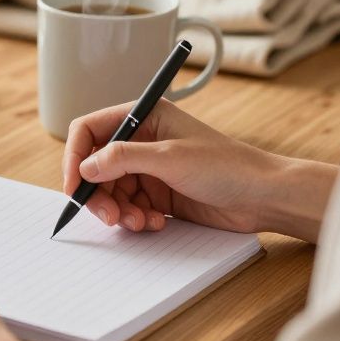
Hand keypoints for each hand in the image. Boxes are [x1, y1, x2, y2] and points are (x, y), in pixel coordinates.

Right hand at [63, 100, 335, 241]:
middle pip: (96, 166)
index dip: (76, 157)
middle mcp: (143, 140)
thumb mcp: (169, 158)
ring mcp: (150, 169)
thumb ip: (122, 159)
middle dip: (98, 194)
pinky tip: (155, 223)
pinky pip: (130, 207)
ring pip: (111, 191)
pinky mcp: (159, 194)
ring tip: (139, 222)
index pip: (91, 130)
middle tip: (109, 216)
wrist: (263, 197)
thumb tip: (85, 167)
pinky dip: (135, 219)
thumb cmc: (227, 166)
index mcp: (144, 117)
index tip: (75, 186)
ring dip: (119, 211)